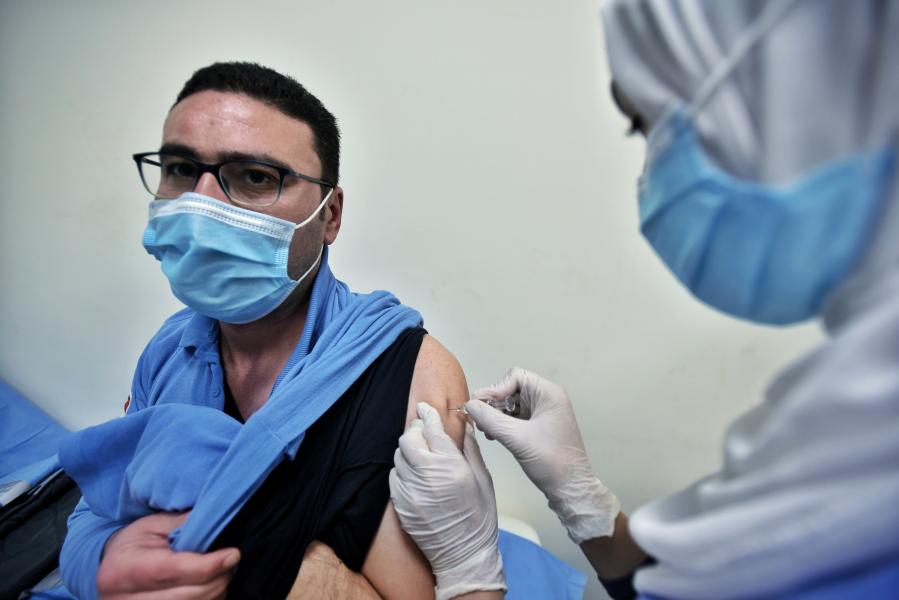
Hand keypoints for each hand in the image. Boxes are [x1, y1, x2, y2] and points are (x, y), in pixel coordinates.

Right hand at [97, 512, 239, 599]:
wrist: (111, 569)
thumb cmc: (135, 543)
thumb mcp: (154, 525)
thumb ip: (184, 524)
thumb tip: (219, 521)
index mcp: (125, 570)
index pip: (172, 571)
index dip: (208, 566)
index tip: (233, 554)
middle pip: (187, 596)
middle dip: (218, 578)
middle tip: (232, 559)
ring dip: (216, 591)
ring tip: (222, 570)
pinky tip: (211, 586)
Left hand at [389, 403, 505, 599]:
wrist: (464, 555)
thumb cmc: (478, 520)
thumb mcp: (483, 480)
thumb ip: (470, 450)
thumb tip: (463, 427)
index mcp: (451, 467)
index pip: (432, 429)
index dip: (427, 414)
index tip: (425, 408)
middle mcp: (428, 476)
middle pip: (409, 439)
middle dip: (416, 431)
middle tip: (424, 432)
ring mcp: (410, 491)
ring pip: (399, 456)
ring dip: (409, 451)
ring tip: (421, 455)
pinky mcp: (400, 504)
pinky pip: (394, 476)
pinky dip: (402, 470)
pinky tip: (415, 475)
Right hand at [466, 367, 619, 543]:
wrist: (570, 488)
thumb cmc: (551, 461)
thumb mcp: (516, 438)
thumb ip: (490, 419)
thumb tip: (469, 405)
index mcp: (548, 394)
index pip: (516, 377)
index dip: (497, 388)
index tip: (483, 406)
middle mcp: (547, 399)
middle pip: (511, 390)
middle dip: (493, 403)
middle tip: (478, 419)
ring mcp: (543, 414)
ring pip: (511, 405)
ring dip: (496, 415)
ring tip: (485, 430)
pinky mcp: (538, 427)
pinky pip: (515, 418)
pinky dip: (502, 424)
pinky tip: (493, 435)